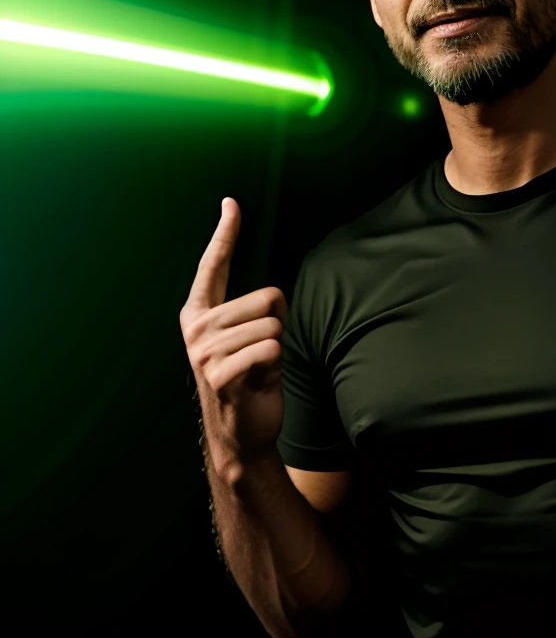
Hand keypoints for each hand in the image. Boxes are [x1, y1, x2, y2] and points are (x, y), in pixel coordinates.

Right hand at [179, 197, 287, 475]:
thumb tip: (275, 298)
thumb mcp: (254, 339)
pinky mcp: (218, 374)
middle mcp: (196, 327)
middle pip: (268, 298)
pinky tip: (255, 384)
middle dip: (277, 328)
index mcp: (200, 313)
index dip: (225, 233)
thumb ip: (257, 313)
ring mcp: (203, 351)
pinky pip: (269, 349)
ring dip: (275, 351)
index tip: (230, 202)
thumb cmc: (251, 381)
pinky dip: (273, 367)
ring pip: (273, 326)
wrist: (242, 435)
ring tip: (256, 372)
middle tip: (258, 358)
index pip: (215, 266)